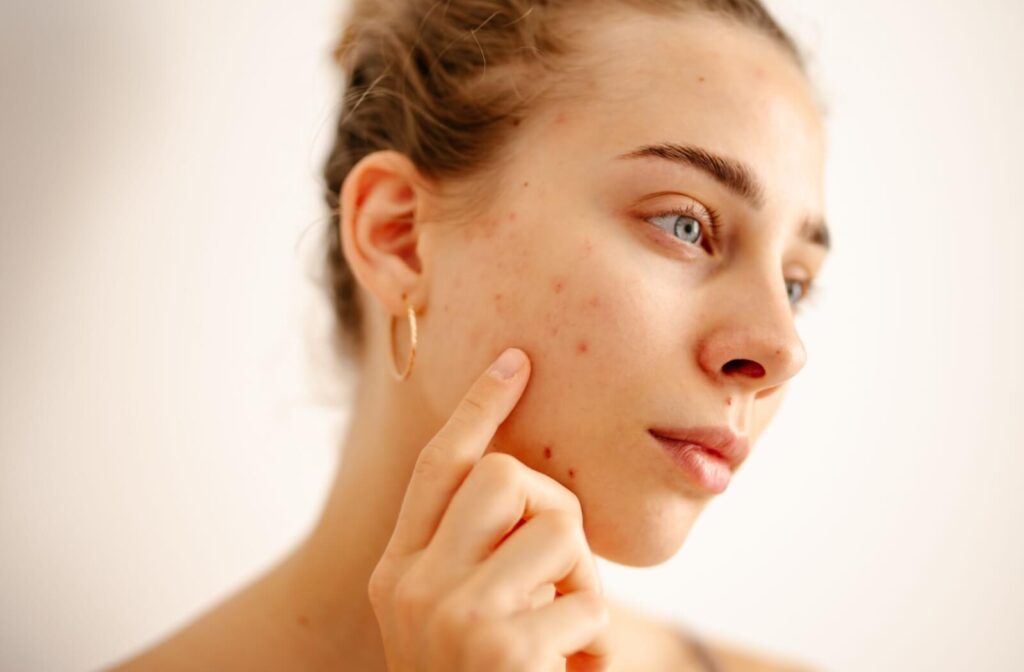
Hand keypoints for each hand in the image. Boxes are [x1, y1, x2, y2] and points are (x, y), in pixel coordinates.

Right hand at [367, 347, 613, 670]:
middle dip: (553, 509)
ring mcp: (446, 614)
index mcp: (397, 573)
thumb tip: (530, 486)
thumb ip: (479, 558)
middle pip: (504, 476)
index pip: (439, 467)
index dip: (480, 408)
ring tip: (562, 639)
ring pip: (556, 528)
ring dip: (580, 584)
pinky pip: (584, 599)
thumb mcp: (463, 620)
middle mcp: (408, 585)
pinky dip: (594, 641)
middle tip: (562, 570)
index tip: (517, 361)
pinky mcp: (495, 645)